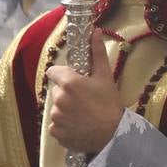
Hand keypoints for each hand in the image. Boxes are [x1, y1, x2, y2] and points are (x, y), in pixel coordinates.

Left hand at [46, 32, 123, 155]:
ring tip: (83, 114)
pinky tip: (79, 125)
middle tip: (84, 99)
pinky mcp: (55, 132)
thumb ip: (97, 53)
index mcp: (69, 83)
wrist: (112, 134)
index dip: (63, 75)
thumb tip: (95, 31)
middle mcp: (58, 99)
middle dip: (67, 93)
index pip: (53, 72)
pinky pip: (56, 124)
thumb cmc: (110, 103)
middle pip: (57, 91)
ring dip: (66, 109)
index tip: (75, 80)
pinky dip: (65, 125)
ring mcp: (55, 117)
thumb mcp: (105, 76)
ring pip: (56, 108)